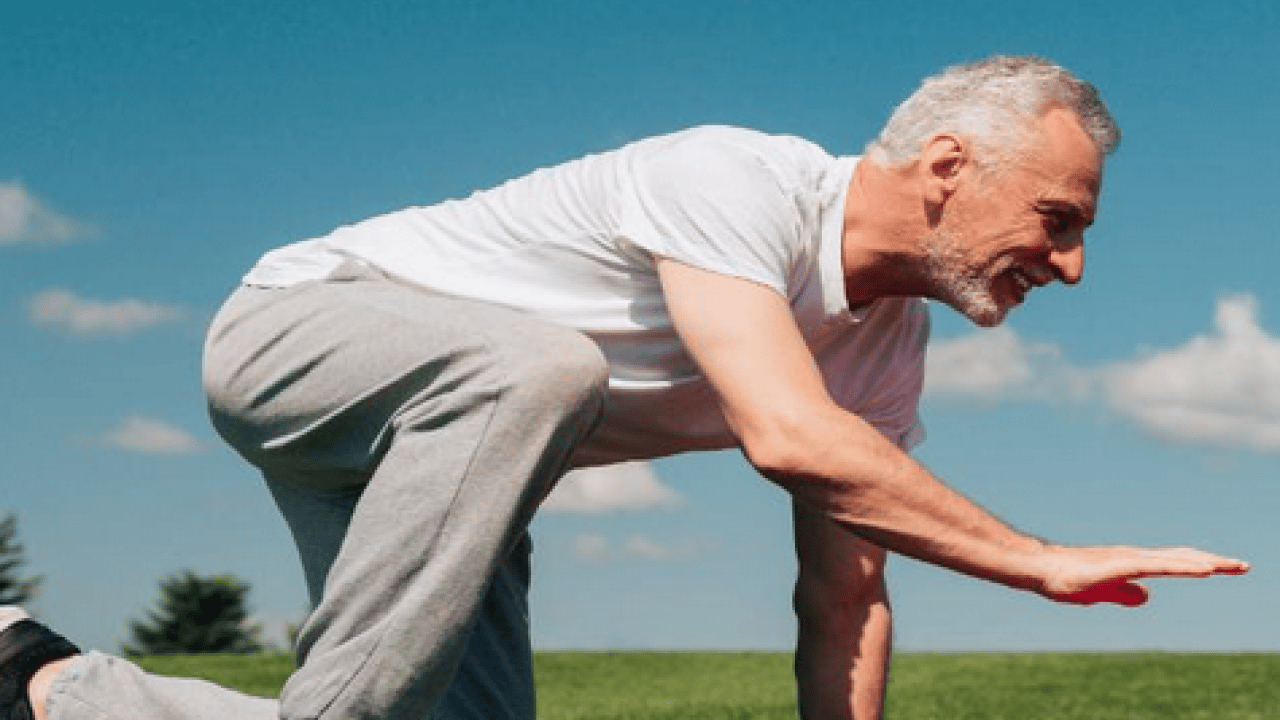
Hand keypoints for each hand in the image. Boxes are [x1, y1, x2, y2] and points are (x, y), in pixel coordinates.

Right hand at [1034, 545, 1249, 605]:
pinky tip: (1204, 570)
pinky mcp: (1121, 564)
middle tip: (1243, 566)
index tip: (1228, 568)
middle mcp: (1135, 556)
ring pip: (1175, 560)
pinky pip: (1160, 566)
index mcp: (1133, 563)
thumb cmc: (1065, 578)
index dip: (1200, 564)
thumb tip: (1147, 597)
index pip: (1174, 562)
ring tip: (1231, 566)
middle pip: (1182, 557)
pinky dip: (1185, 567)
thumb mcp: (1102, 592)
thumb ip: (1125, 593)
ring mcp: (1128, 558)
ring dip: (1205, 563)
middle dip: (1213, 561)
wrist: (1039, 568)